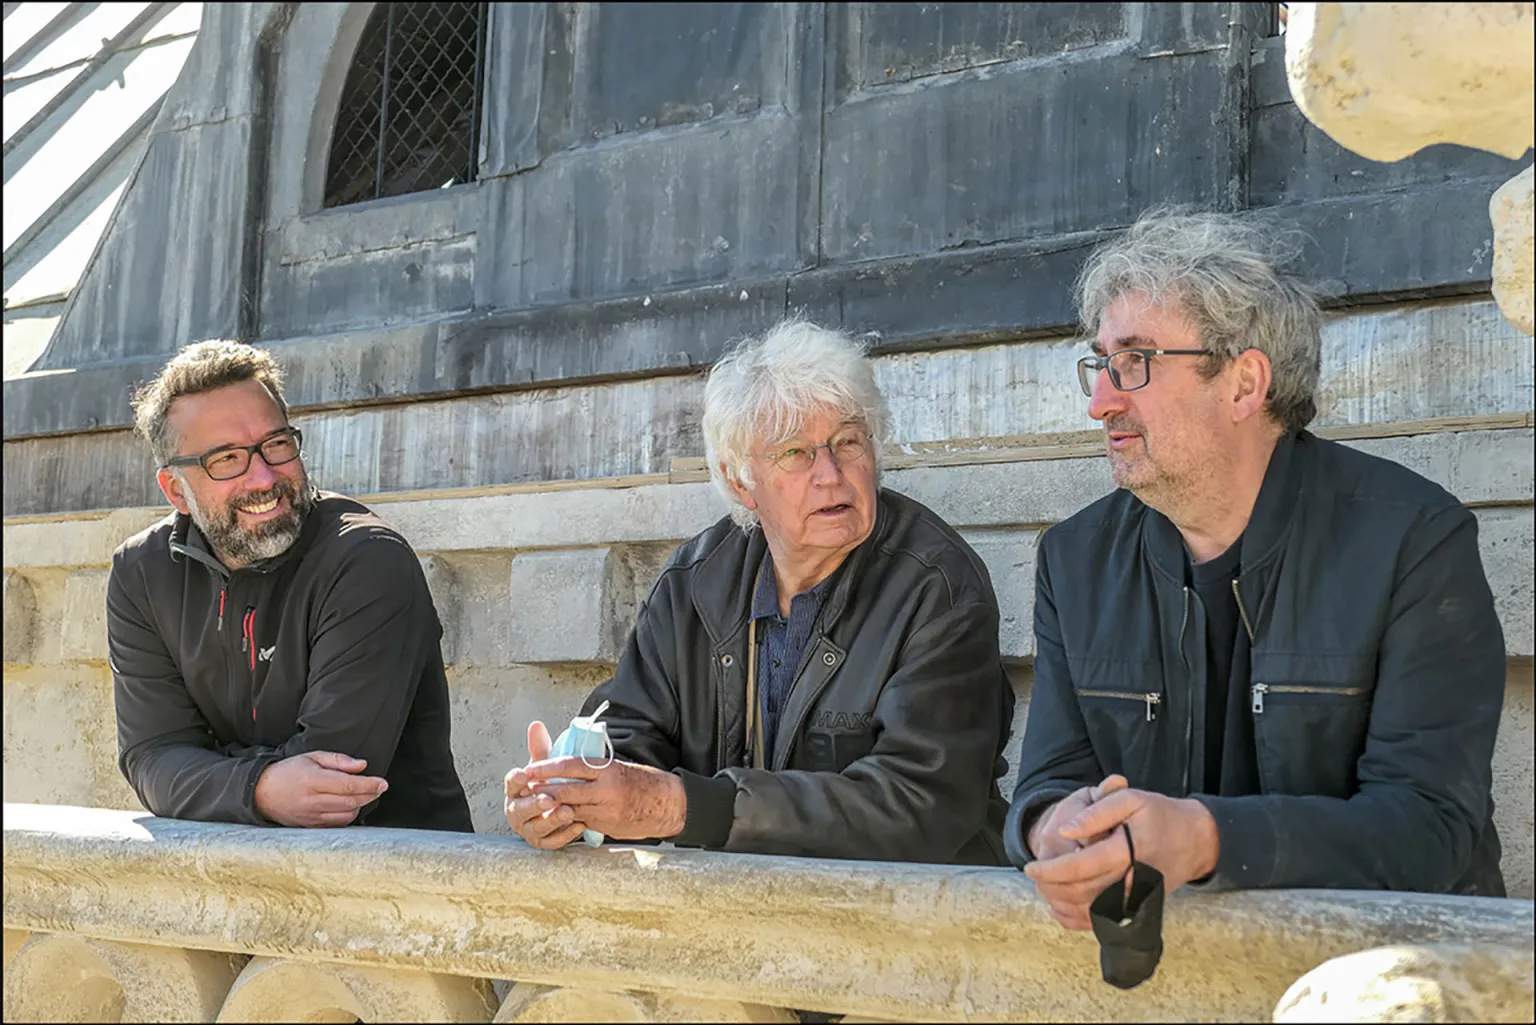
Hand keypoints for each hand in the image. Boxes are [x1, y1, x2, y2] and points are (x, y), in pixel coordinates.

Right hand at [254, 751, 387, 827]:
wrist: (262, 793)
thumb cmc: (289, 772)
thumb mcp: (312, 757)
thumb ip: (339, 761)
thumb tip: (362, 766)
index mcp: (313, 781)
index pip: (348, 785)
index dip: (369, 785)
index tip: (383, 783)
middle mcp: (312, 801)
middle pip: (351, 801)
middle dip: (370, 795)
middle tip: (380, 788)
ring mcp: (311, 817)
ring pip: (346, 815)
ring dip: (360, 805)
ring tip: (363, 794)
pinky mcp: (310, 827)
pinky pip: (337, 825)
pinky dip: (348, 816)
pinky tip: (349, 806)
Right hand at [504, 721, 587, 849]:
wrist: (557, 808)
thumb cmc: (547, 784)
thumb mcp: (544, 766)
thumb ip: (540, 748)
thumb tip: (537, 725)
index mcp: (515, 791)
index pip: (511, 784)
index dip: (516, 780)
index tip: (524, 775)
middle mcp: (517, 811)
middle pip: (520, 810)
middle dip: (534, 804)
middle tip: (548, 799)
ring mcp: (528, 829)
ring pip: (536, 828)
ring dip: (551, 820)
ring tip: (568, 811)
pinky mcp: (542, 842)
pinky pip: (552, 842)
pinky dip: (565, 835)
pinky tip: (579, 825)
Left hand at [523, 755, 686, 841]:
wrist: (663, 804)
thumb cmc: (639, 780)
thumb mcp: (617, 766)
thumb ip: (592, 768)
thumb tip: (565, 765)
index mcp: (607, 770)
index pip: (570, 766)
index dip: (547, 768)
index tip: (530, 768)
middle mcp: (605, 790)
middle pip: (565, 790)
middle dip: (543, 789)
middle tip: (525, 787)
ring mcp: (605, 811)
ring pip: (569, 808)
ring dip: (550, 806)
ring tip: (534, 802)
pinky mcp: (605, 826)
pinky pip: (580, 821)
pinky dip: (566, 818)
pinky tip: (554, 816)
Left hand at [1025, 788, 1219, 931]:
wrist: (1195, 840)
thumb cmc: (1160, 815)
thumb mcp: (1131, 799)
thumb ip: (1096, 812)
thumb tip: (1065, 830)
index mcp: (1126, 853)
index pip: (1078, 868)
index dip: (1049, 870)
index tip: (1029, 867)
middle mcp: (1131, 882)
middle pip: (1079, 894)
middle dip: (1050, 887)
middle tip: (1033, 875)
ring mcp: (1136, 900)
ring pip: (1088, 914)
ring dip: (1060, 904)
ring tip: (1044, 888)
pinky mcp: (1138, 910)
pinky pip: (1103, 924)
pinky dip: (1077, 920)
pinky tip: (1061, 908)